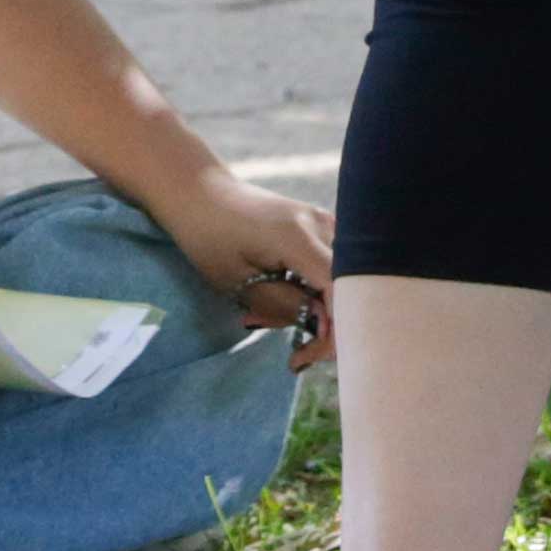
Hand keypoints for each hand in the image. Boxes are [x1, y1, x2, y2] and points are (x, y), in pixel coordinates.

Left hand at [140, 171, 337, 367]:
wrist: (202, 194)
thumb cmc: (210, 237)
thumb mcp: (237, 282)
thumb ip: (283, 304)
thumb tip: (324, 327)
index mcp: (297, 237)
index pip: (339, 291)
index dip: (333, 331)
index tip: (304, 356)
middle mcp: (321, 224)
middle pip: (348, 289)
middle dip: (325, 327)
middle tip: (293, 351)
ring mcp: (325, 222)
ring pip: (342, 283)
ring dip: (317, 311)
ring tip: (272, 318)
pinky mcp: (322, 226)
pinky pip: (332, 270)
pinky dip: (313, 295)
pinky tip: (282, 300)